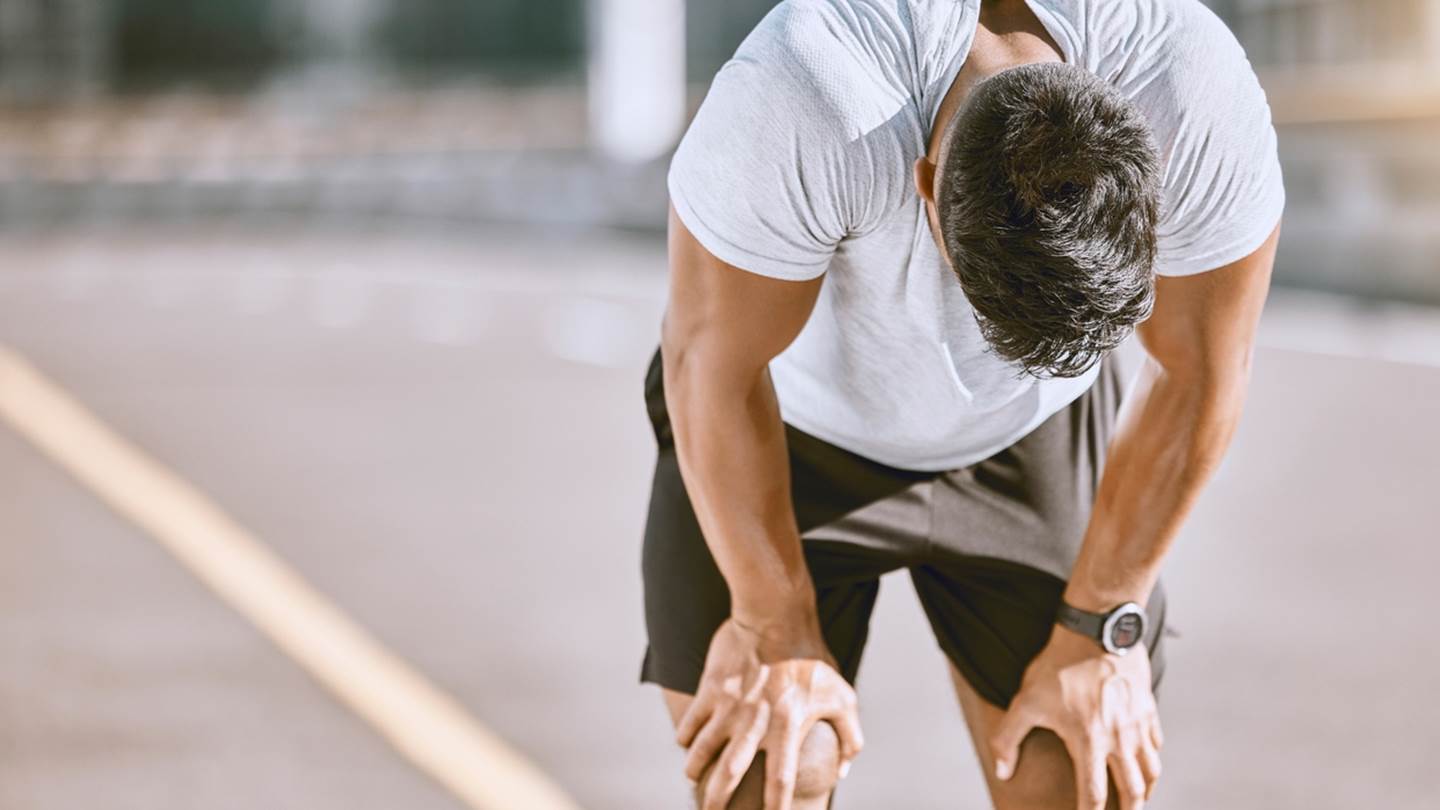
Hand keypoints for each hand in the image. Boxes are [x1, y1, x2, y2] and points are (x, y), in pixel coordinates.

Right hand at [676, 616, 863, 809]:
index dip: (775, 809)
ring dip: (695, 771)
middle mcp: (755, 723)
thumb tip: (844, 771)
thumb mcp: (843, 695)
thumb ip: (851, 736)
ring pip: (701, 751)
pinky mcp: (710, 690)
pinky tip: (687, 744)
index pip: (781, 780)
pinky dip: (686, 738)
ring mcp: (728, 707)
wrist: (774, 614)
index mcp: (789, 727)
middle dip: (716, 800)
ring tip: (694, 779)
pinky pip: (690, 723)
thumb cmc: (813, 657)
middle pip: (729, 775)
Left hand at [990, 627, 1162, 809]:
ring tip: (1138, 800)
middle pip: (1133, 791)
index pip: (1093, 796)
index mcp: (1089, 742)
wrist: (1097, 628)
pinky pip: (1156, 743)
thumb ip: (1007, 739)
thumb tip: (1002, 773)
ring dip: (1145, 790)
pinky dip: (1152, 760)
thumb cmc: (1059, 665)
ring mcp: (1138, 724)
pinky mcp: (1148, 707)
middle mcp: (1119, 739)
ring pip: (1151, 770)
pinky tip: (1145, 762)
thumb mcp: (1025, 701)